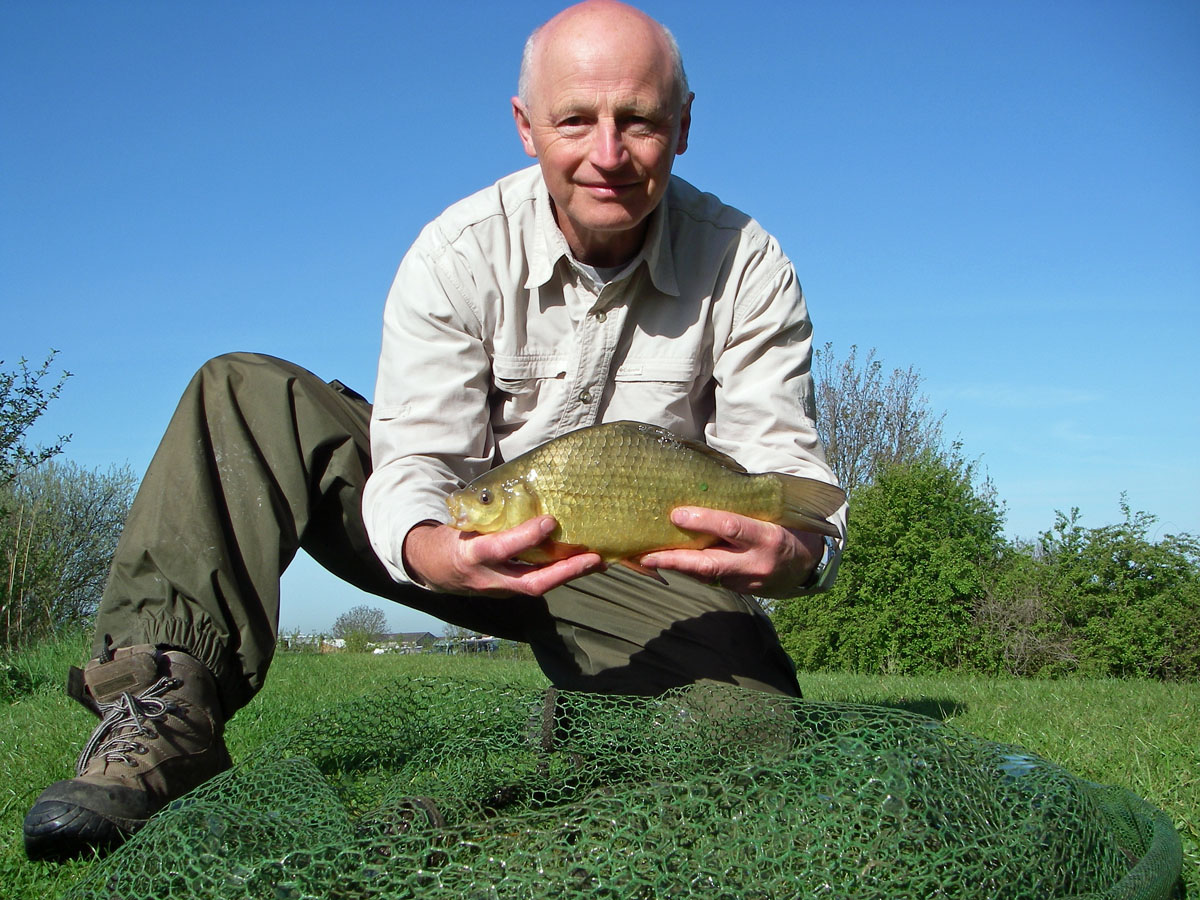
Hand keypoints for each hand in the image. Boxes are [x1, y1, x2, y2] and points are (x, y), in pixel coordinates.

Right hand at [403, 516, 603, 596]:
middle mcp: (489, 579)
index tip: (549, 521)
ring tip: (599, 560)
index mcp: (472, 556)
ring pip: (540, 586)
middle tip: (593, 558)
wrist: (434, 569)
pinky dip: (561, 573)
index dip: (525, 537)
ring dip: (570, 574)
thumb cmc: (452, 536)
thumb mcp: (462, 522)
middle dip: (564, 572)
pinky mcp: (511, 591)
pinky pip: (539, 582)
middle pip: (531, 583)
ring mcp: (502, 590)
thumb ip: (488, 513)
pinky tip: (584, 562)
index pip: (500, 549)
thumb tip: (522, 485)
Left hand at [638, 507, 825, 597]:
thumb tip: (705, 482)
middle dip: (677, 559)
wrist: (806, 564)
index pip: (732, 527)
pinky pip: (708, 579)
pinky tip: (663, 563)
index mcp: (768, 537)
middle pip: (711, 562)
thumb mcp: (774, 511)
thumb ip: (744, 502)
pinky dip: (685, 570)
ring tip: (644, 559)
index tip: (677, 514)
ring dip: (674, 567)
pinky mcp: (738, 591)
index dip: (703, 521)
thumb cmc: (785, 525)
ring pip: (704, 575)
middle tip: (647, 554)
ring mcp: (746, 582)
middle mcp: (757, 563)